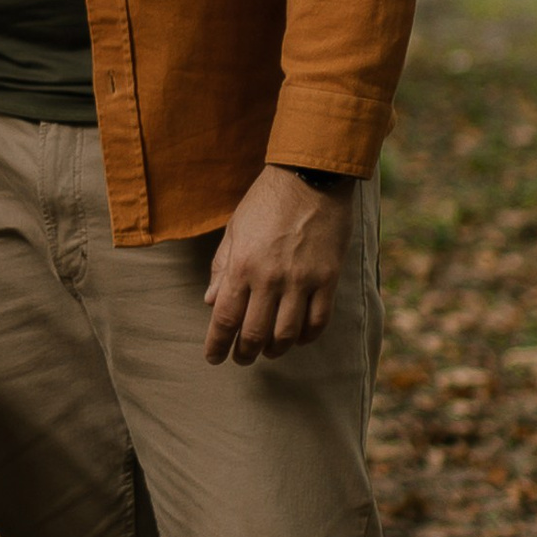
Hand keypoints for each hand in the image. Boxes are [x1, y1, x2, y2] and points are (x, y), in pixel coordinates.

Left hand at [203, 165, 351, 366]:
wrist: (311, 178)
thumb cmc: (267, 201)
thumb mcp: (235, 229)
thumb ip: (221, 267)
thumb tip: (209, 302)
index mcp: (242, 265)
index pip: (224, 319)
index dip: (217, 345)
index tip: (213, 358)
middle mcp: (270, 278)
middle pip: (255, 334)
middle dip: (245, 353)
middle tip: (242, 358)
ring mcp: (301, 280)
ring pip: (287, 334)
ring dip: (275, 349)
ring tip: (269, 350)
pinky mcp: (327, 279)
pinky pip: (318, 321)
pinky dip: (306, 337)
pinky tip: (298, 338)